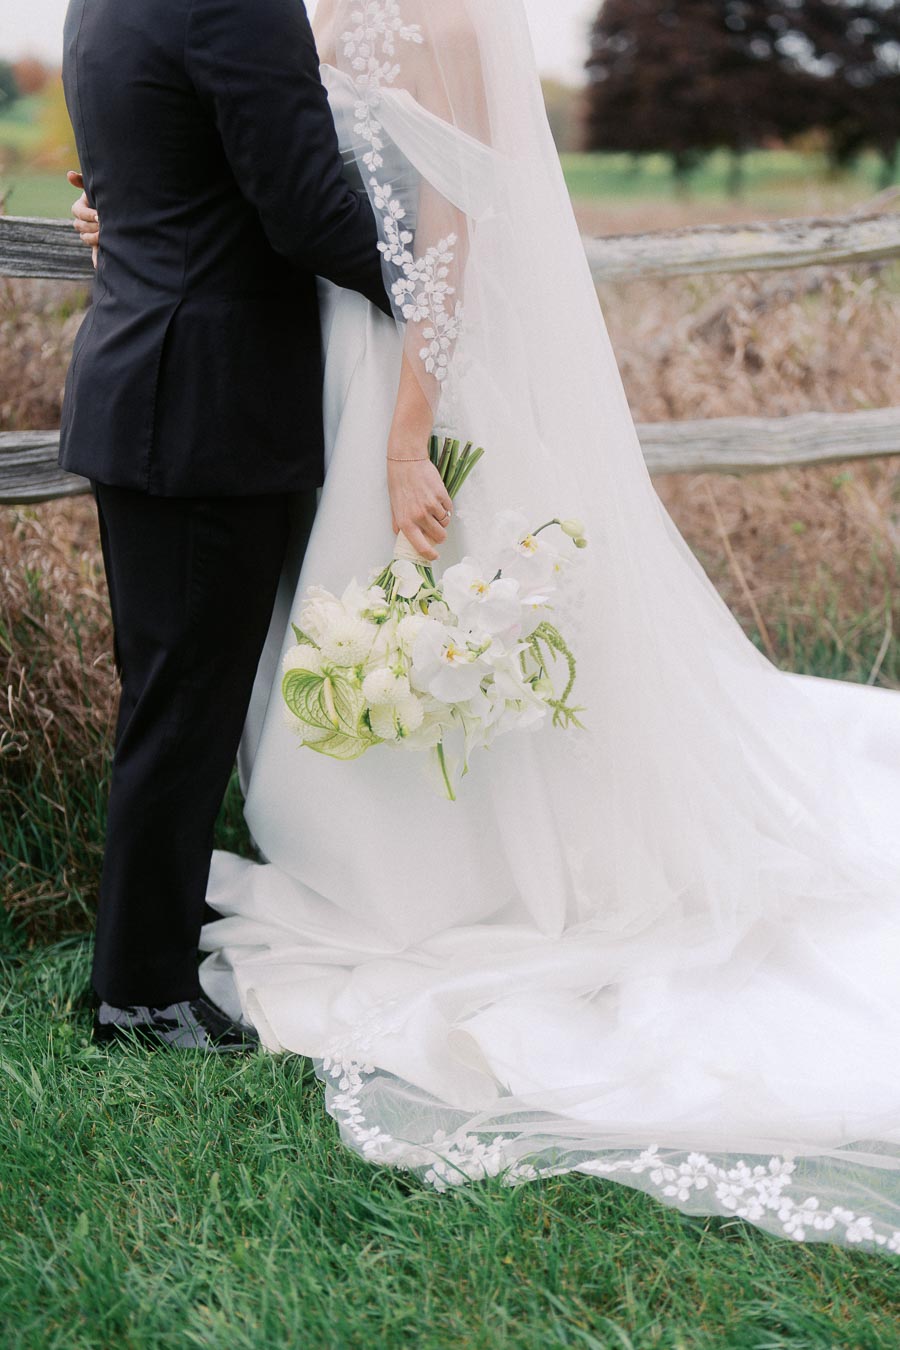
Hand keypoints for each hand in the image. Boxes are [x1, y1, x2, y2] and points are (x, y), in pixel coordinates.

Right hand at [67, 171, 98, 268]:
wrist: (120, 210)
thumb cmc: (106, 196)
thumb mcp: (96, 188)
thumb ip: (83, 181)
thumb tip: (69, 174)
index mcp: (81, 208)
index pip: (77, 211)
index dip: (87, 214)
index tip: (99, 215)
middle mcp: (83, 222)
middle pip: (80, 226)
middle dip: (91, 226)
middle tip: (104, 225)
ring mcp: (90, 234)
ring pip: (85, 238)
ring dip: (93, 238)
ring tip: (105, 236)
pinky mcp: (99, 245)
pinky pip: (95, 254)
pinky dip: (96, 260)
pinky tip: (98, 267)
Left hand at [387, 443, 452, 564]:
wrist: (406, 461)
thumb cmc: (399, 482)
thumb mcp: (394, 505)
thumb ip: (398, 522)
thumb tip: (400, 535)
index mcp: (406, 522)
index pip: (421, 546)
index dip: (430, 554)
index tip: (434, 555)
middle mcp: (419, 516)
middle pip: (439, 535)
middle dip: (441, 535)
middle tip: (438, 530)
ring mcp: (431, 506)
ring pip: (445, 521)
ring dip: (442, 518)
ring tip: (434, 508)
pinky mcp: (441, 496)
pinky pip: (448, 508)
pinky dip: (445, 506)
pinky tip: (437, 498)